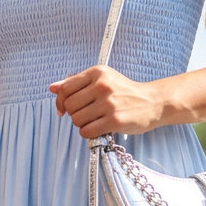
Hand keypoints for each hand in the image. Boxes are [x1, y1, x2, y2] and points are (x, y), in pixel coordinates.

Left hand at [49, 66, 165, 139]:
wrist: (152, 102)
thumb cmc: (125, 92)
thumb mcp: (102, 80)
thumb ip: (76, 83)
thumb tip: (52, 88)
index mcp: (97, 72)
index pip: (65, 88)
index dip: (60, 102)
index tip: (63, 109)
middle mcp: (102, 86)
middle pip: (70, 106)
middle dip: (74, 114)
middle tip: (87, 115)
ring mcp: (108, 103)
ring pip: (76, 120)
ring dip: (82, 125)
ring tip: (95, 121)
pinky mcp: (114, 120)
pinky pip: (87, 131)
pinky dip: (89, 133)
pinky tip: (98, 128)